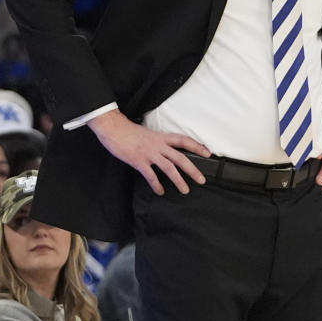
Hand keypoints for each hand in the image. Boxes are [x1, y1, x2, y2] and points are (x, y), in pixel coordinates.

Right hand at [88, 109, 210, 194]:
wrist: (113, 129)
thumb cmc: (129, 131)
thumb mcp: (148, 134)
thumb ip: (158, 142)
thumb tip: (166, 151)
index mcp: (161, 137)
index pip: (184, 140)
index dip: (197, 146)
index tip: (207, 153)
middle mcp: (158, 145)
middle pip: (180, 158)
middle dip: (193, 169)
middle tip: (202, 180)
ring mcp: (149, 153)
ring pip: (169, 168)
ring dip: (179, 180)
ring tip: (185, 190)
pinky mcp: (139, 161)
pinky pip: (151, 175)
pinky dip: (157, 185)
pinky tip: (160, 191)